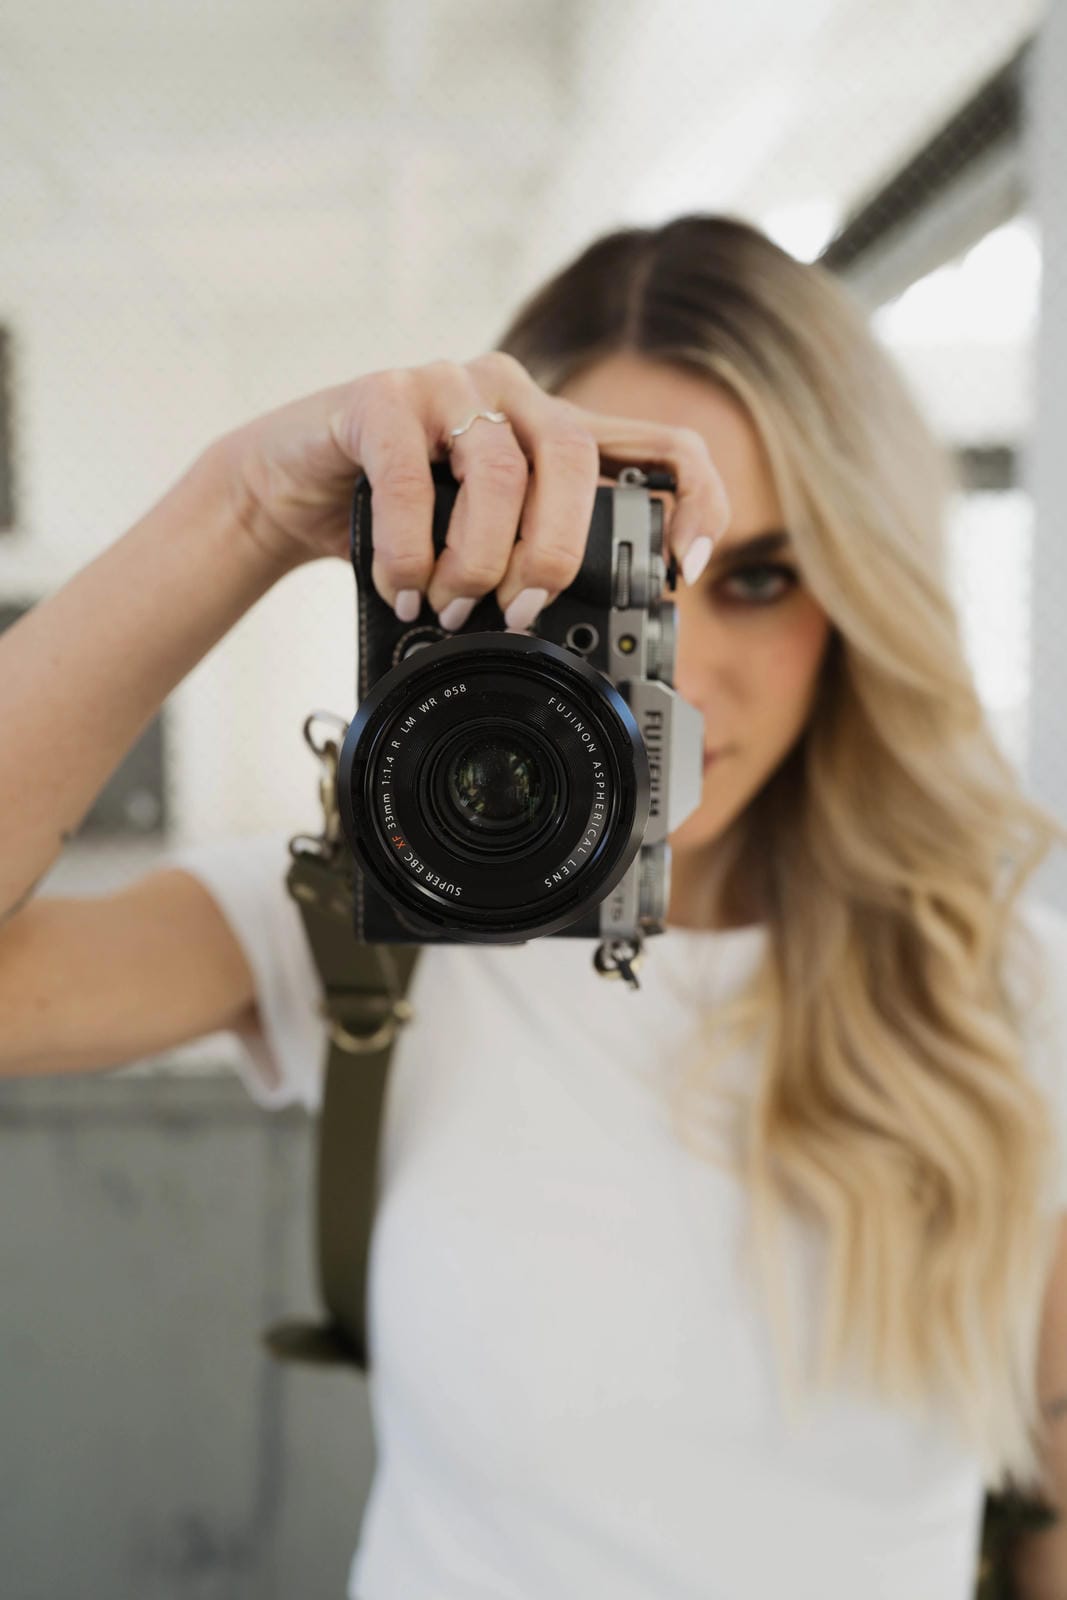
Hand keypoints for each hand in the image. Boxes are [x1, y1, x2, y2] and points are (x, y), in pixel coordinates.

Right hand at [215, 351, 731, 625]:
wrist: (289, 488)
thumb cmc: (395, 520)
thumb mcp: (477, 544)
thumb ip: (528, 563)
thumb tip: (574, 640)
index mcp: (553, 432)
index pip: (661, 443)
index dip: (694, 499)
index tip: (685, 569)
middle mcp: (512, 395)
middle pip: (574, 460)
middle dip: (553, 554)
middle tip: (522, 614)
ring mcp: (448, 386)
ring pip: (498, 470)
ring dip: (477, 559)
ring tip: (450, 607)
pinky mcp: (380, 394)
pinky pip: (409, 474)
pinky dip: (411, 549)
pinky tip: (402, 586)